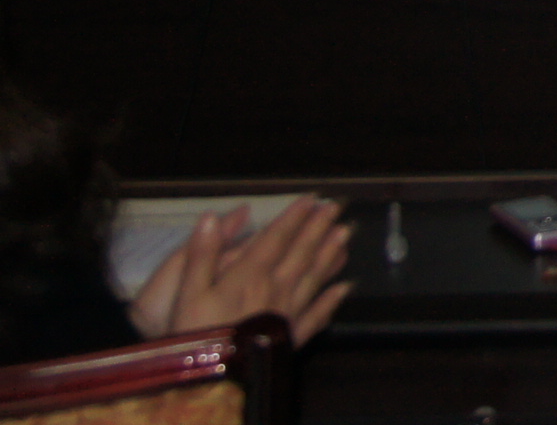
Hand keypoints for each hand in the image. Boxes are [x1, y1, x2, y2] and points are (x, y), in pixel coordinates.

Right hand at [131, 197, 354, 347]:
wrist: (208, 380)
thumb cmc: (192, 332)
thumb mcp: (186, 291)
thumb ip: (201, 253)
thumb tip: (211, 216)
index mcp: (248, 276)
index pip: (276, 238)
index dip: (294, 217)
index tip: (312, 198)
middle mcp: (275, 289)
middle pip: (301, 253)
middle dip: (319, 228)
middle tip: (338, 207)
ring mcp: (288, 313)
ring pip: (314, 277)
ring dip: (331, 254)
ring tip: (346, 235)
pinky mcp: (292, 337)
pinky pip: (316, 315)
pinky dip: (332, 300)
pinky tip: (345, 288)